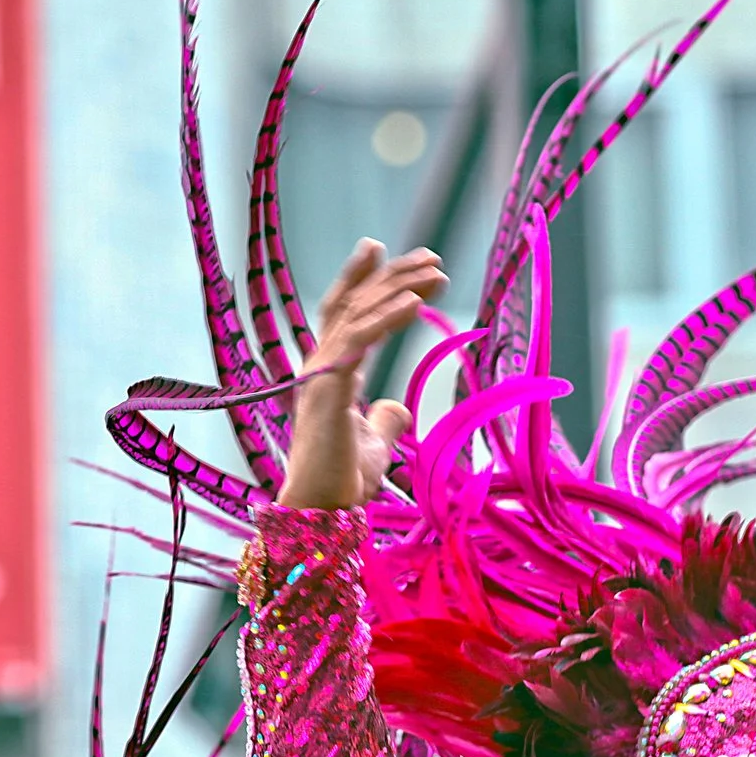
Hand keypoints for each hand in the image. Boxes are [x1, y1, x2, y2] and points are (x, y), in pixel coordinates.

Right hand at [276, 239, 447, 509]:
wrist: (322, 507)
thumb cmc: (342, 479)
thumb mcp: (374, 443)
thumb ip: (383, 421)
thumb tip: (398, 408)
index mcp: (329, 371)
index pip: (344, 313)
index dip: (364, 280)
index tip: (382, 249)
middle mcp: (320, 365)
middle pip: (355, 305)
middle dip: (392, 275)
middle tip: (431, 256)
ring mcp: (322, 375)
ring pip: (359, 315)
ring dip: (398, 289)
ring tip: (435, 271)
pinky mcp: (330, 390)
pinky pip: (360, 343)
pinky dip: (387, 318)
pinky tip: (414, 302)